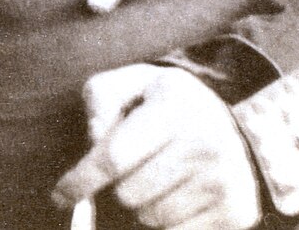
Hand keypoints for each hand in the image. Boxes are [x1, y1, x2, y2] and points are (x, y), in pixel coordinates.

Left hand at [53, 64, 261, 229]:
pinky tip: (178, 195)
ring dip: (145, 205)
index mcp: (175, 104)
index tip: (61, 195)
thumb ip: (101, 98)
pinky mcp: (234, 213)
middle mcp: (204, 142)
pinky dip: (168, 221)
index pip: (114, 157)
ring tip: (160, 177)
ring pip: (151, 218)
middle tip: (136, 168)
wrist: (237, 126)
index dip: (81, 180)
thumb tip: (93, 139)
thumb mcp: (135, 83)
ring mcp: (222, 181)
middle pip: (128, 194)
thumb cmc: (170, 105)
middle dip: (120, 186)